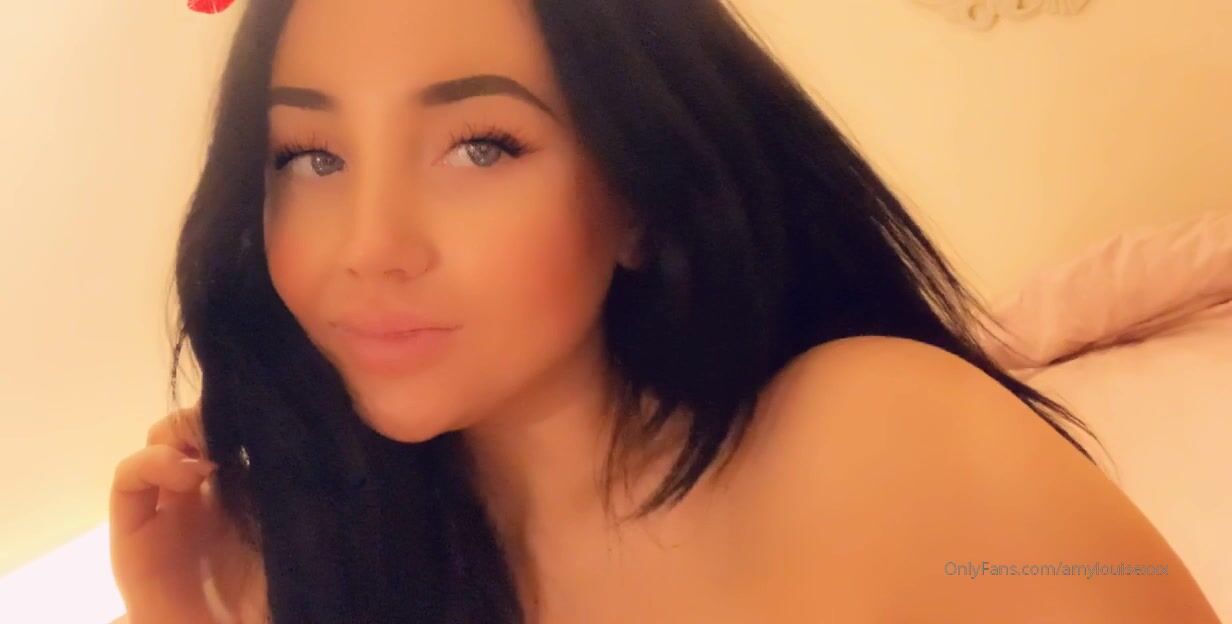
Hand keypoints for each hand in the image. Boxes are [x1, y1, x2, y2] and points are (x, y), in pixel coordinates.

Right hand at [110, 402, 266, 623]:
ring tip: (214, 449)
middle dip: (213, 414)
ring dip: (183, 430)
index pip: (235, 428)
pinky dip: (152, 460)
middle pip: (196, 428)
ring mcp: (167, 509)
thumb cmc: (279, 583)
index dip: (243, 411)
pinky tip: (187, 471)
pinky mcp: (133, 530)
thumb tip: (287, 422)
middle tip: (238, 419)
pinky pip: (129, 477)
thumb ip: (288, 473)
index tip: (263, 408)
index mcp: (247, 486)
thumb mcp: (298, 516)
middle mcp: (205, 492)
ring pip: (162, 443)